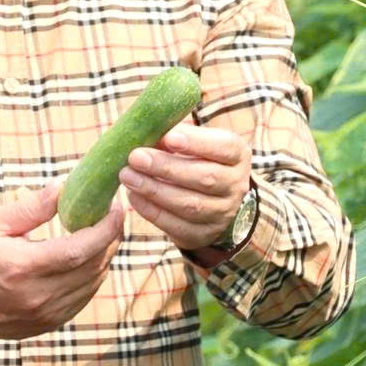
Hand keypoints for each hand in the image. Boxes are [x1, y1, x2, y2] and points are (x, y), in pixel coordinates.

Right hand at [0, 185, 122, 355]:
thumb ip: (30, 207)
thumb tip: (62, 188)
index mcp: (23, 268)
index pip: (79, 250)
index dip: (105, 230)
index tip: (116, 208)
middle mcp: (38, 296)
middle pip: (93, 267)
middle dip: (111, 239)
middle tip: (113, 215)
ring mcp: (47, 315)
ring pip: (93, 284)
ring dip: (104, 256)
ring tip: (101, 233)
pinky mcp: (50, 324)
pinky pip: (84, 298)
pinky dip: (93, 275)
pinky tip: (87, 257)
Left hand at [119, 122, 251, 251]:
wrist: (212, 199)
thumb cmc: (198, 159)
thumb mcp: (196, 142)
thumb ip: (176, 135)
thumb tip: (145, 131)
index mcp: (237, 155)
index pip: (223, 147)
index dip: (196, 143)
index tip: (168, 137)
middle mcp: (236, 185)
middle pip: (204, 178)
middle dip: (166, 168)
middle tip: (136, 157)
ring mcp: (223, 213)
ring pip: (190, 205)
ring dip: (154, 190)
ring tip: (128, 176)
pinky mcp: (204, 234)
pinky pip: (178, 226)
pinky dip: (152, 212)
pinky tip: (134, 196)